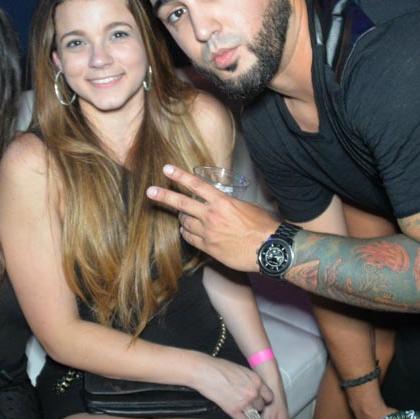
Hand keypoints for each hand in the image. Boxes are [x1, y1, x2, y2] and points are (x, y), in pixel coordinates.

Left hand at [146, 164, 277, 272]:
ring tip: (184, 216)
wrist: (269, 249)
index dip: (179, 176)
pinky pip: (190, 238)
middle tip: (150, 192)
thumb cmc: (262, 226)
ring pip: (185, 223)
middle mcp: (212, 216)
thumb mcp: (246, 206)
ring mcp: (208, 233)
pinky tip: (188, 230)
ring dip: (182, 218)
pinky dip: (187, 233)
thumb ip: (227, 204)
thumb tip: (219, 203)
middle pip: (182, 204)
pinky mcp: (209, 248)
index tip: (166, 169)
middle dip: (164, 197)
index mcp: (223, 202)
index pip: (196, 185)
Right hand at [193, 355, 275, 418]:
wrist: (205, 372)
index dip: (264, 399)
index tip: (259, 400)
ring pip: (254, 415)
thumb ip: (252, 381)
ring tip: (240, 407)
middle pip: (262, 407)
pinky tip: (234, 412)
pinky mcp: (233, 411)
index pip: (270, 397)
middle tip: (246, 403)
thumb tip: (255, 388)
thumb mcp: (242, 370)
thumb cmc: (220, 368)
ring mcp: (244, 403)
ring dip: (248, 413)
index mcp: (257, 381)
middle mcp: (253, 393)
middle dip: (255, 406)